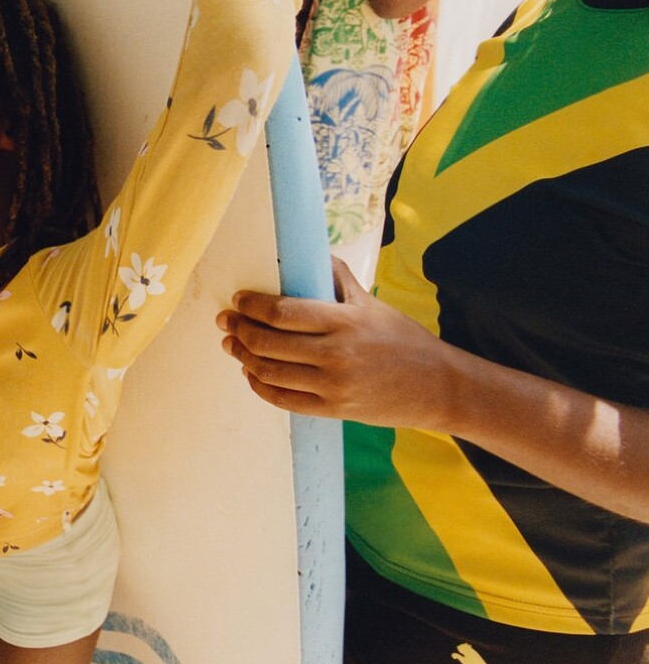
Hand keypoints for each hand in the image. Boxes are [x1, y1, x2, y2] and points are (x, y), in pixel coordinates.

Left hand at [217, 259, 455, 429]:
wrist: (436, 387)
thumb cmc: (403, 339)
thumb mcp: (373, 303)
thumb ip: (338, 279)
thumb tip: (310, 253)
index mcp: (345, 321)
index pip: (282, 312)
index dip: (252, 305)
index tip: (238, 299)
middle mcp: (336, 354)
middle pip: (268, 342)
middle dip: (239, 329)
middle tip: (227, 321)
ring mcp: (333, 386)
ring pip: (269, 372)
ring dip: (242, 357)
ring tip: (232, 344)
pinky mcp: (332, 410)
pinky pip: (283, 399)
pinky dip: (259, 385)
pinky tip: (251, 373)